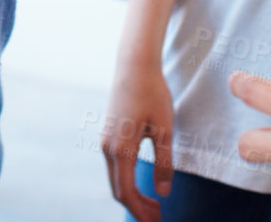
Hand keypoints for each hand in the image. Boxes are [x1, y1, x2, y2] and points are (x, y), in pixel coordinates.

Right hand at [100, 60, 174, 221]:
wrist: (134, 65)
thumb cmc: (152, 94)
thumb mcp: (165, 130)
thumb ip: (164, 163)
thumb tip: (162, 192)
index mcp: (121, 149)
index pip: (126, 192)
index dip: (140, 211)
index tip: (156, 221)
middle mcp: (108, 148)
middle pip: (118, 189)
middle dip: (136, 207)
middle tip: (158, 217)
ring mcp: (105, 140)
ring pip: (115, 178)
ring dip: (132, 195)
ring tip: (154, 205)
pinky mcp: (109, 134)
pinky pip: (114, 166)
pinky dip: (127, 181)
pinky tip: (142, 183)